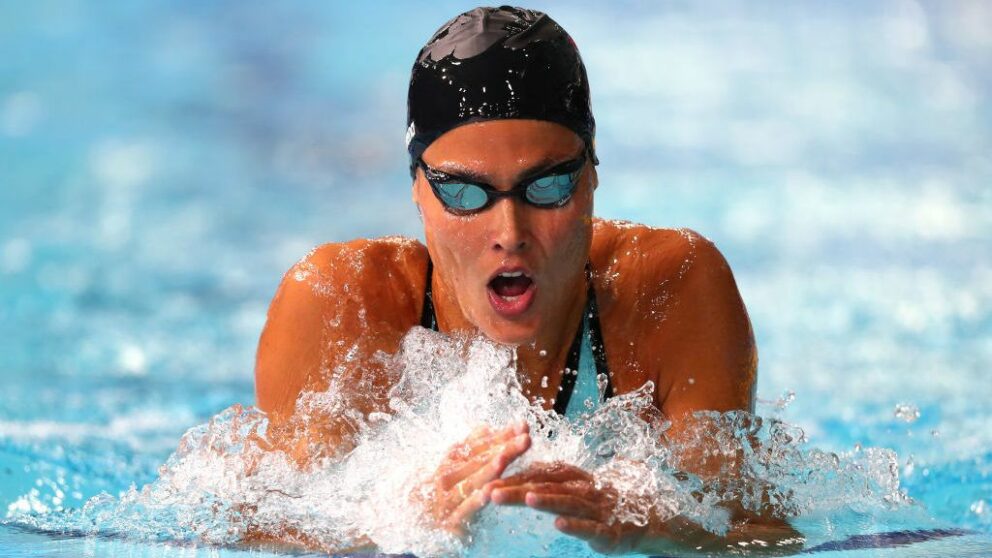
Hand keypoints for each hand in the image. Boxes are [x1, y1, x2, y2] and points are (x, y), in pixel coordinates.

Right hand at [415, 422, 530, 536]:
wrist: (416, 520)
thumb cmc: (441, 491)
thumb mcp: (454, 467)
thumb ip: (471, 447)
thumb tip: (485, 427)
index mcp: (453, 460)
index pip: (481, 444)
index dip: (502, 435)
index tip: (523, 425)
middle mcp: (449, 475)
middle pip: (480, 459)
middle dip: (504, 448)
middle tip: (525, 438)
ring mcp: (449, 496)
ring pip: (472, 481)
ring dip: (489, 470)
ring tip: (504, 459)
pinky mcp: (451, 519)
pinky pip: (464, 508)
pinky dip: (475, 500)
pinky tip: (489, 494)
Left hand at [488, 462, 644, 554]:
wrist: (651, 518)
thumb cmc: (609, 505)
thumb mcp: (582, 491)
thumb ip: (557, 482)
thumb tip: (525, 477)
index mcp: (577, 479)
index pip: (541, 472)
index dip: (515, 474)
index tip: (487, 477)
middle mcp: (585, 490)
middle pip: (548, 486)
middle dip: (518, 487)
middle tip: (490, 490)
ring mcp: (598, 510)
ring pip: (569, 503)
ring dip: (547, 500)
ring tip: (525, 498)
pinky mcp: (609, 532)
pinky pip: (591, 528)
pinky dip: (576, 525)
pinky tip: (559, 524)